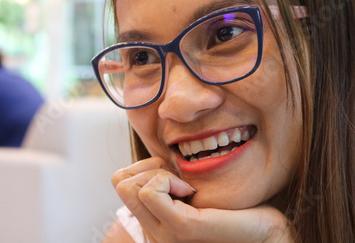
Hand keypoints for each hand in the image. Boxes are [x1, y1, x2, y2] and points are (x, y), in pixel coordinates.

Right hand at [112, 157, 295, 242]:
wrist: (268, 235)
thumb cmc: (237, 210)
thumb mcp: (194, 191)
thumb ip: (172, 181)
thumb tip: (160, 154)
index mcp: (156, 222)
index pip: (119, 182)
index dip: (144, 169)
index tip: (175, 177)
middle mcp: (154, 231)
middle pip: (119, 182)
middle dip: (148, 168)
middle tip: (180, 180)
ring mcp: (166, 234)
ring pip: (130, 186)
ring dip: (158, 173)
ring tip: (188, 188)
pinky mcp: (183, 228)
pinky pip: (151, 192)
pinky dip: (167, 181)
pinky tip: (191, 191)